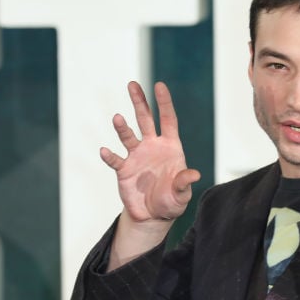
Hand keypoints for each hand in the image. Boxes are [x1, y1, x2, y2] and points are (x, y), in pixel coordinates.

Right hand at [100, 81, 200, 224]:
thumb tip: (194, 174)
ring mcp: (136, 156)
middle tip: (132, 84)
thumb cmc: (172, 201)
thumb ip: (185, 183)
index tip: (159, 85)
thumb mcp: (182, 194)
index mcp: (170, 146)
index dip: (164, 103)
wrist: (153, 215)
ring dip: (122, 128)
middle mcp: (151, 146)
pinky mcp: (124, 169)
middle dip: (139, 102)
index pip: (167, 120)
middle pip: (145, 119)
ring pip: (128, 136)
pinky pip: (115, 160)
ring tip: (117, 118)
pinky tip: (105, 151)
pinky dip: (109, 156)